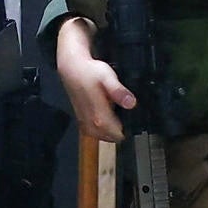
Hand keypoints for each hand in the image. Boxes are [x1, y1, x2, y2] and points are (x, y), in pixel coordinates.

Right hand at [54, 16, 133, 146]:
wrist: (71, 69)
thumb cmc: (90, 72)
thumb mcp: (108, 77)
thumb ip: (118, 91)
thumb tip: (131, 103)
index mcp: (99, 118)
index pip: (119, 136)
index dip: (129, 130)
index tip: (136, 120)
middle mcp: (91, 125)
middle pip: (113, 138)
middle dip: (122, 130)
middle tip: (128, 115)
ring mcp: (85, 124)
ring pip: (104, 137)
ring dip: (112, 130)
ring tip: (119, 114)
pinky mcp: (81, 121)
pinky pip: (96, 133)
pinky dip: (103, 128)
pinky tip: (107, 115)